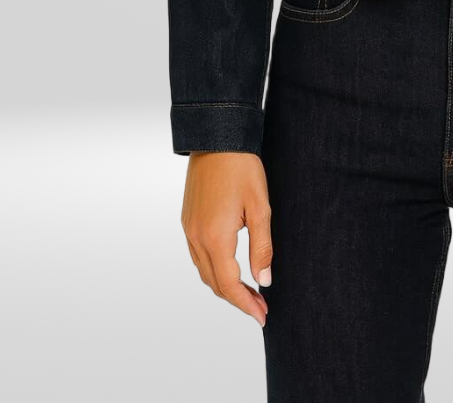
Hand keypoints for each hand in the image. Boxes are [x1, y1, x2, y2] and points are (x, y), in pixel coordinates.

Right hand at [180, 152, 273, 326]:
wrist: (216, 136)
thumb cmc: (242, 167)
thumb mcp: (260, 207)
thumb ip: (262, 247)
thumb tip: (264, 280)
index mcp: (215, 237)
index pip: (229, 285)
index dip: (246, 304)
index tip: (262, 316)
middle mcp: (196, 238)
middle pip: (214, 283)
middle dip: (237, 300)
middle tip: (260, 308)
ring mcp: (188, 229)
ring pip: (204, 272)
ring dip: (224, 286)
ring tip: (248, 292)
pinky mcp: (187, 220)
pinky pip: (197, 257)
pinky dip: (213, 270)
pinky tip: (229, 268)